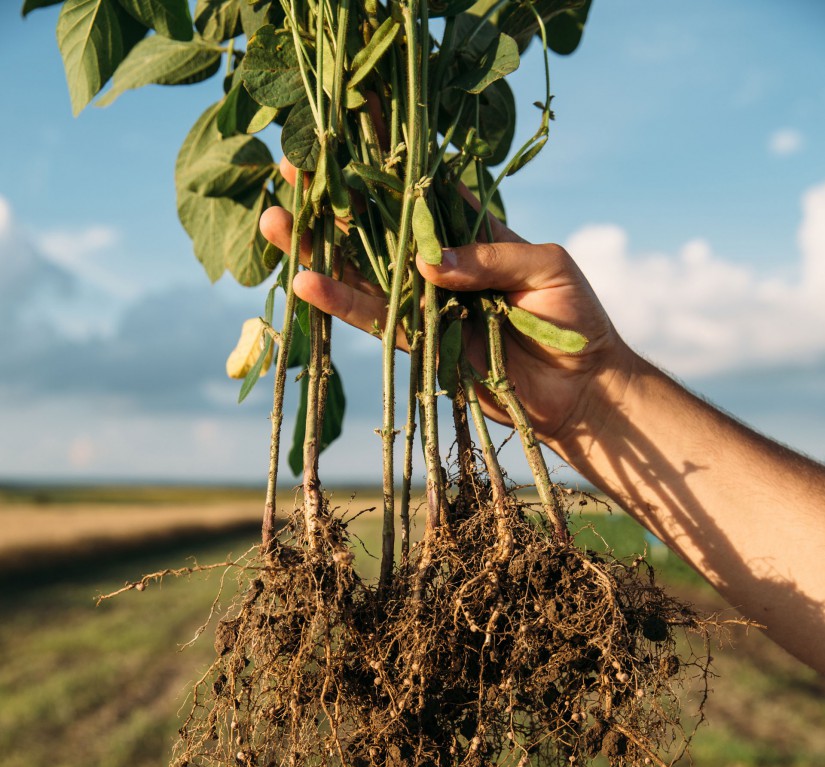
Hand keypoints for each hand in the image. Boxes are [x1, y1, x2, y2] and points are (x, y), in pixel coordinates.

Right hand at [259, 158, 634, 455]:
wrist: (581, 394)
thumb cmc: (577, 321)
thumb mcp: (545, 270)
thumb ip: (489, 260)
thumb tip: (426, 264)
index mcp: (474, 232)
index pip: (420, 191)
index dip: (381, 165)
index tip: (341, 136)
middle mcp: (442, 265)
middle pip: (377, 230)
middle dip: (331, 202)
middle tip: (286, 170)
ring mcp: (427, 306)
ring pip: (363, 274)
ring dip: (319, 250)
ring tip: (274, 223)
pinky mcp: (421, 347)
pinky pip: (376, 323)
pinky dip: (342, 305)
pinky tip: (305, 284)